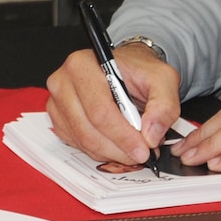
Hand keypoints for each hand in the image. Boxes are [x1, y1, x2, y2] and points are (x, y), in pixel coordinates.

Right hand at [45, 45, 180, 165]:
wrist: (124, 69)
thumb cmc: (138, 71)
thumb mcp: (163, 79)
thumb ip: (164, 105)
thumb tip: (151, 135)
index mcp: (83, 65)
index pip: (100, 110)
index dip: (123, 136)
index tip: (144, 149)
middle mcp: (63, 82)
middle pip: (88, 130)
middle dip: (118, 149)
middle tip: (141, 155)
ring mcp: (57, 102)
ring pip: (83, 141)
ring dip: (111, 153)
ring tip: (131, 149)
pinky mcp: (58, 119)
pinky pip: (77, 145)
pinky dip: (100, 151)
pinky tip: (115, 144)